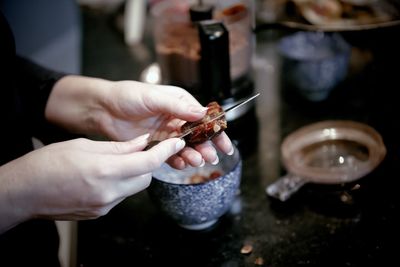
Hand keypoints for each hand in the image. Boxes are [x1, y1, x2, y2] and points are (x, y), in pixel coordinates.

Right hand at [0, 135, 183, 232]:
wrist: (24, 192)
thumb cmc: (47, 164)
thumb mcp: (84, 146)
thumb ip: (118, 147)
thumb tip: (142, 142)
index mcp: (105, 171)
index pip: (148, 162)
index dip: (165, 151)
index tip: (177, 142)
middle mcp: (109, 192)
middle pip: (146, 177)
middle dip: (147, 163)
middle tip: (137, 150)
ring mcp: (105, 206)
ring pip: (134, 187)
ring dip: (134, 174)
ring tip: (117, 162)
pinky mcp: (100, 213)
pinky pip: (121, 196)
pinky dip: (121, 184)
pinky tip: (105, 175)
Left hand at [46, 76, 233, 168]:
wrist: (103, 109)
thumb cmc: (126, 95)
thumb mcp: (153, 96)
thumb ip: (177, 106)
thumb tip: (201, 113)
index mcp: (179, 102)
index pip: (203, 117)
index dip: (215, 130)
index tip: (224, 142)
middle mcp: (176, 118)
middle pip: (198, 135)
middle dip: (207, 146)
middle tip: (211, 157)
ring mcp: (166, 132)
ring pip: (186, 147)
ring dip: (193, 155)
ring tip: (197, 161)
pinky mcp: (156, 144)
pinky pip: (171, 154)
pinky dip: (178, 160)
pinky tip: (182, 164)